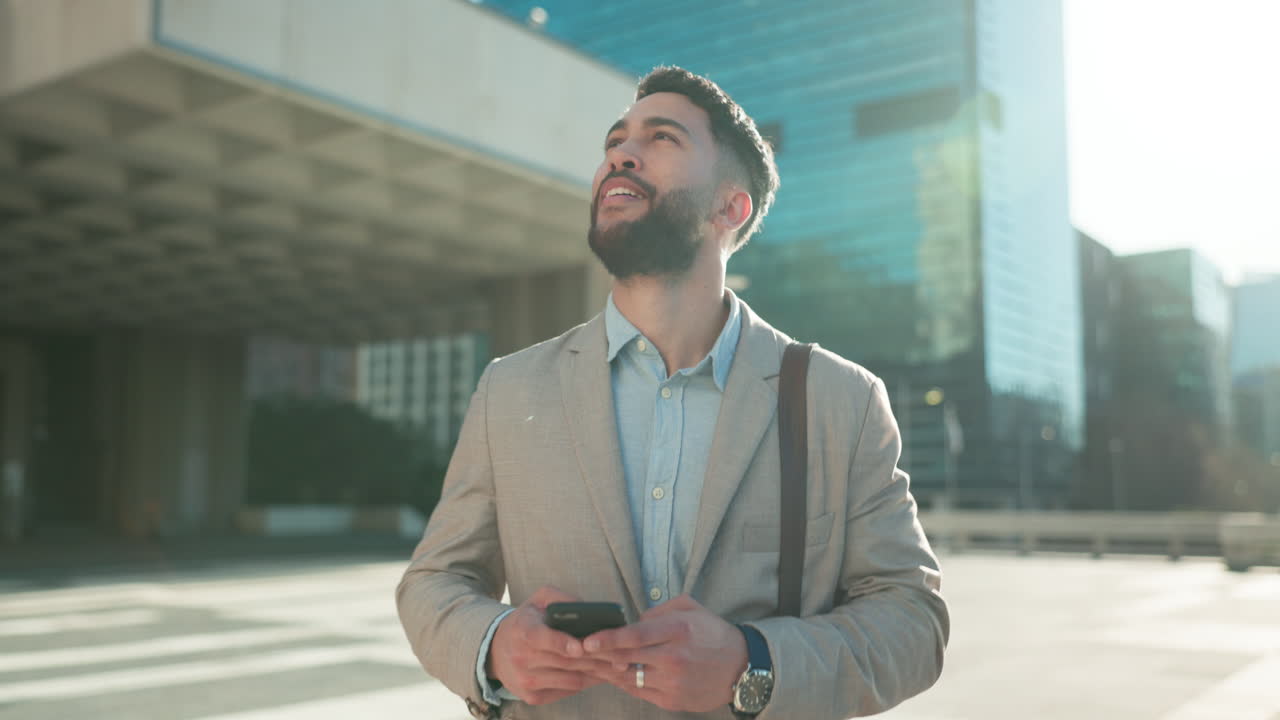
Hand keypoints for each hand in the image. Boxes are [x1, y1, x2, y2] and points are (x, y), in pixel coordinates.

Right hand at [487, 585, 614, 704]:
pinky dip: (586, 683)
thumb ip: (561, 599)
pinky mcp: (532, 696)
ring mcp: (526, 680)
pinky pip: (567, 691)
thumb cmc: (527, 621)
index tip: (581, 646)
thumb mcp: (538, 600)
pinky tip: (601, 675)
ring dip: (597, 674)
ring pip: (571, 679)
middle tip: (621, 657)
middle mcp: (521, 658)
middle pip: (565, 662)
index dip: (561, 643)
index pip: (540, 638)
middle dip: (596, 660)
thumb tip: (588, 608)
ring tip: (618, 666)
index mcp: (522, 630)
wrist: (495, 651)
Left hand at [582, 594, 747, 712]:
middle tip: (581, 651)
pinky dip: (626, 682)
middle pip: (627, 657)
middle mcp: (675, 658)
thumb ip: (659, 611)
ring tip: (593, 663)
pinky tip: (617, 674)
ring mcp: (673, 682)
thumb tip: (633, 621)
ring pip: (629, 677)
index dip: (609, 638)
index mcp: (679, 630)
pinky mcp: (672, 700)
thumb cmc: (713, 634)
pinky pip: (639, 692)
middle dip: (601, 655)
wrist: (742, 668)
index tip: (588, 640)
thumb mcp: (691, 609)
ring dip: (609, 670)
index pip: (635, 635)